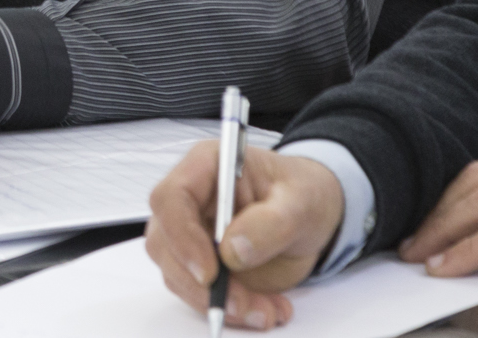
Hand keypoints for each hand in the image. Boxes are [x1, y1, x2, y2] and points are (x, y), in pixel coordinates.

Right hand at [146, 144, 345, 330]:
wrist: (312, 218)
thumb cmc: (303, 194)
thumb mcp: (301, 202)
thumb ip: (271, 222)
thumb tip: (233, 249)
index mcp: (206, 166)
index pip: (171, 198)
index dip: (181, 236)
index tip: (210, 273)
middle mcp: (190, 200)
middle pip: (165, 243)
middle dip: (201, 284)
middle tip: (244, 305)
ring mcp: (191, 234)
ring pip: (178, 275)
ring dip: (218, 302)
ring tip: (266, 311)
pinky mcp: (202, 265)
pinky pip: (199, 294)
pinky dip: (230, 310)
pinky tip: (265, 308)